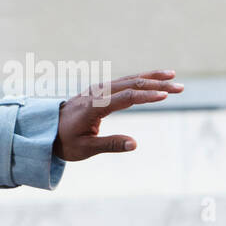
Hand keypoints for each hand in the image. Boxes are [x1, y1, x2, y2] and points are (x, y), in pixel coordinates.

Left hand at [52, 70, 181, 160]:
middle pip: (131, 84)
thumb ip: (110, 145)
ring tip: (173, 77)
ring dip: (152, 78)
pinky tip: (155, 79)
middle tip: (180, 87)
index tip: (166, 95)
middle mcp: (97, 93)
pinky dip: (140, 79)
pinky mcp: (99, 91)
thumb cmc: (64, 142)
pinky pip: (123, 82)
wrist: (45, 130)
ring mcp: (98, 90)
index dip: (147, 96)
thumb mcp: (84, 148)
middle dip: (157, 84)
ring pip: (128, 80)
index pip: (126, 97)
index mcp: (94, 106)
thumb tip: (134, 144)